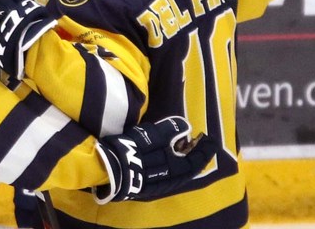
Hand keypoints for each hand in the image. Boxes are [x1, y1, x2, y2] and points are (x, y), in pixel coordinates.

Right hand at [94, 116, 217, 203]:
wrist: (104, 168)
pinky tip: (169, 162)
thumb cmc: (126, 150)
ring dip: (183, 163)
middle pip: (186, 170)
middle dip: (195, 156)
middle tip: (201, 144)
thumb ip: (167, 131)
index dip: (203, 151)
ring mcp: (154, 185)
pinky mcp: (143, 187)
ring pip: (176, 175)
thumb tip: (185, 127)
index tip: (210, 139)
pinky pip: (165, 178)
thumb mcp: (147, 135)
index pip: (193, 161)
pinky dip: (171, 169)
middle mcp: (166, 179)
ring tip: (185, 151)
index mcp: (170, 167)